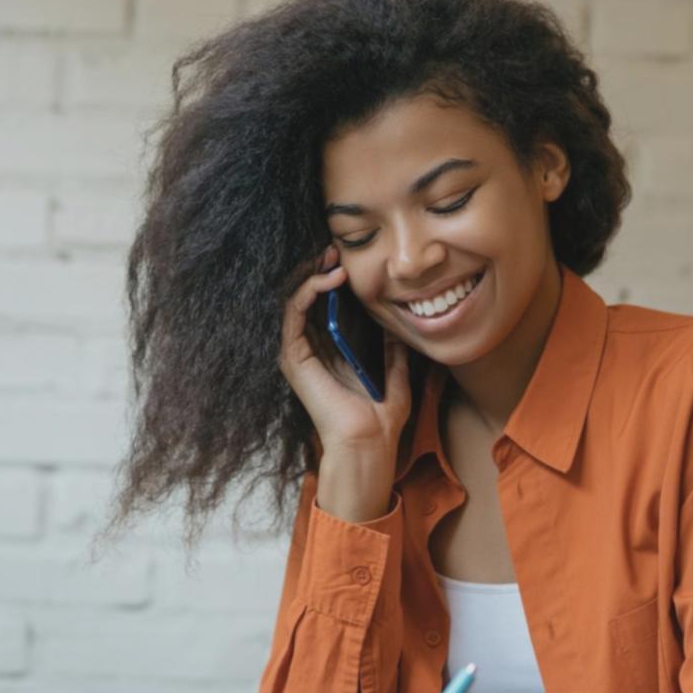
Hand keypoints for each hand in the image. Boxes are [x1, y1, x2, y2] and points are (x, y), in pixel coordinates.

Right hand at [278, 245, 410, 457]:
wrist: (368, 443)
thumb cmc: (380, 418)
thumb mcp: (396, 373)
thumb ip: (394, 349)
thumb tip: (399, 321)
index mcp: (332, 352)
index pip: (326, 307)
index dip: (334, 282)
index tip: (350, 261)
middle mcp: (311, 350)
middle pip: (308, 300)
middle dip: (320, 271)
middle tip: (335, 250)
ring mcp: (300, 353)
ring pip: (297, 302)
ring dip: (312, 276)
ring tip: (332, 259)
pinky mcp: (294, 358)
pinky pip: (293, 315)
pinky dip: (308, 292)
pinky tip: (329, 280)